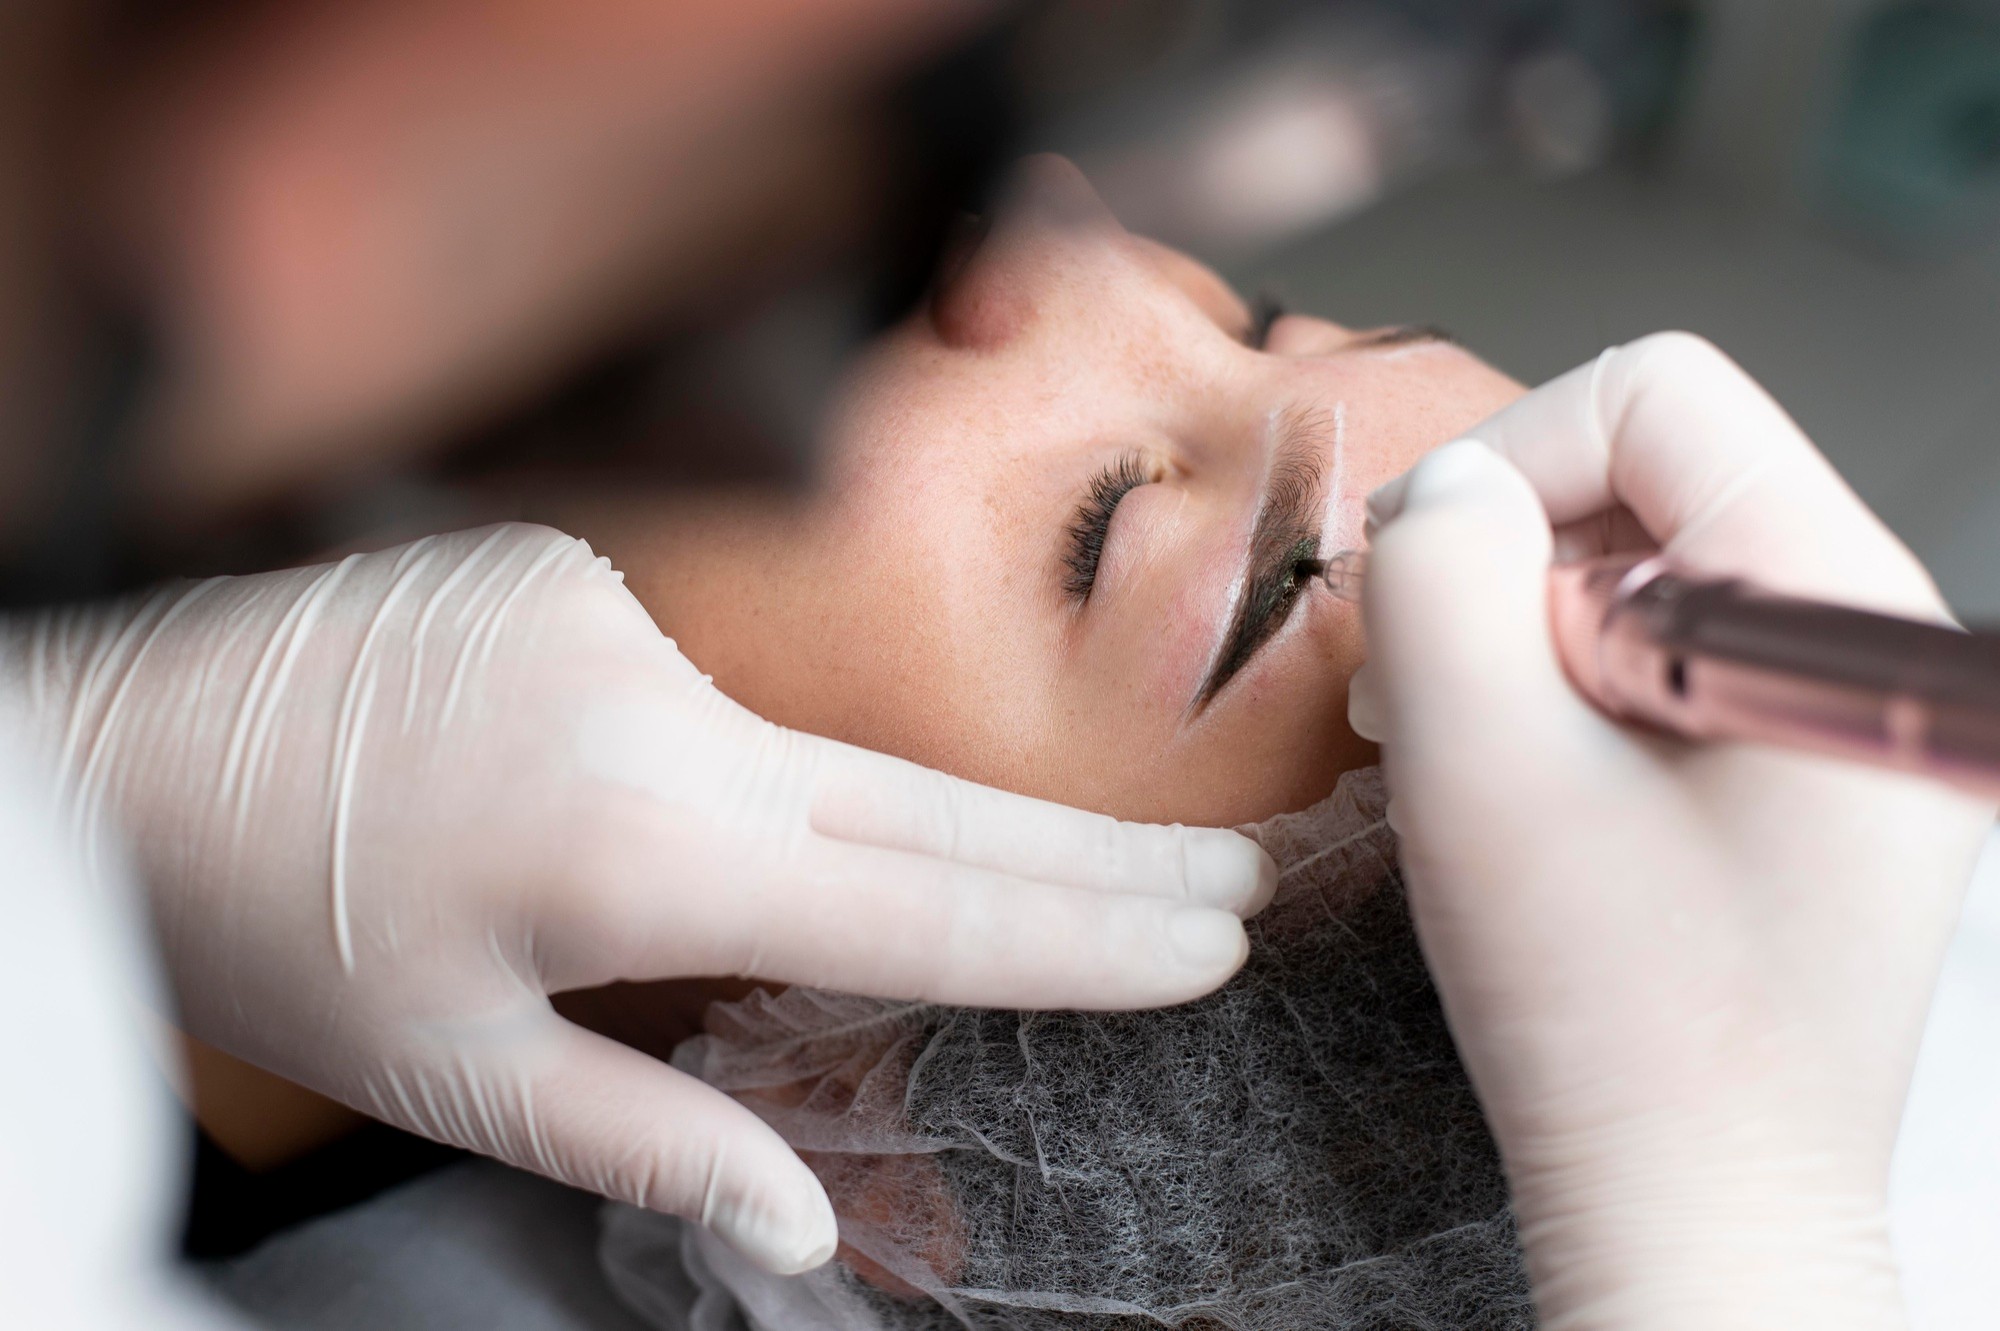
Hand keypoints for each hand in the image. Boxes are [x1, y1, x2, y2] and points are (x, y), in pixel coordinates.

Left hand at [1, 523, 1271, 1274]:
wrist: (111, 736)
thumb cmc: (265, 923)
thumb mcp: (451, 1070)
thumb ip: (651, 1140)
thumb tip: (806, 1223)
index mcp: (635, 850)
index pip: (917, 907)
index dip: (1078, 935)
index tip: (1211, 938)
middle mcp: (657, 708)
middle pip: (928, 802)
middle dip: (1095, 855)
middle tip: (1238, 877)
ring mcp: (620, 612)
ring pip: (814, 752)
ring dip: (901, 826)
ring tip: (964, 887)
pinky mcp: (581, 569)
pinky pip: (710, 692)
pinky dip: (735, 768)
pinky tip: (643, 812)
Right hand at [1347, 334, 1993, 1329]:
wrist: (1697, 1210)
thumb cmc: (1615, 1024)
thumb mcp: (1481, 771)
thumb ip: (1437, 579)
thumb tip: (1442, 493)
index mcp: (1828, 604)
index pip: (1653, 396)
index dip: (1505, 462)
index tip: (1420, 589)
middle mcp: (1859, 634)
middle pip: (1646, 480)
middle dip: (1502, 568)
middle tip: (1418, 695)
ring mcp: (1829, 709)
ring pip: (1640, 571)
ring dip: (1516, 639)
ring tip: (1454, 752)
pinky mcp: (1795, 772)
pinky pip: (1658, 662)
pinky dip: (1558, 698)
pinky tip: (1507, 783)